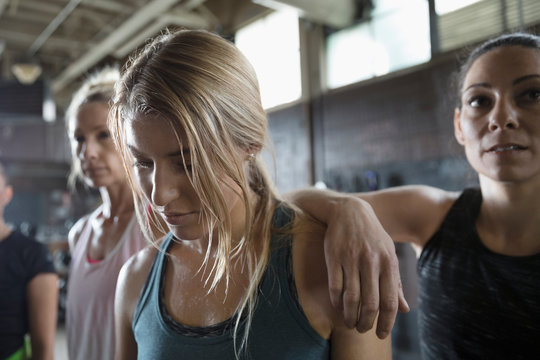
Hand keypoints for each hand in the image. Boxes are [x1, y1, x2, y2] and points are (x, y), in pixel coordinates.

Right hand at [324, 196, 408, 338]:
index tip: (382, 335)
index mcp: (388, 262)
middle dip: (366, 323)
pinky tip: (339, 307)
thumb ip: (396, 282)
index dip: (387, 323)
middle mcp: (371, 261)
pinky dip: (337, 302)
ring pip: (351, 298)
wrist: (350, 211)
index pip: (390, 301)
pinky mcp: (333, 256)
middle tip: (363, 330)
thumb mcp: (389, 254)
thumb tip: (405, 309)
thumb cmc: (372, 236)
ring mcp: (351, 259)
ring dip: (350, 316)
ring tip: (351, 323)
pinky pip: (335, 286)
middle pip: (370, 303)